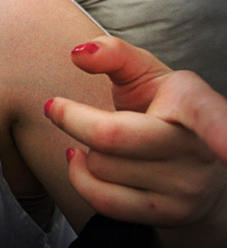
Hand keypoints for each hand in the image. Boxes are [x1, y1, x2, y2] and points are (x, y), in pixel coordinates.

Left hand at [45, 36, 226, 243]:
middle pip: (111, 136)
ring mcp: (186, 187)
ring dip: (83, 150)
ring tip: (97, 140)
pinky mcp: (168, 214)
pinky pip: (102, 200)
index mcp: (194, 104)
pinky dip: (80, 177)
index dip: (222, 131)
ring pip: (101, 166)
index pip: (206, 115)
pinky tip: (85, 161)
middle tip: (57, 107)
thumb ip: (113, 53)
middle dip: (72, 118)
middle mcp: (197, 149)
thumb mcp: (142, 71)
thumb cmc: (161, 107)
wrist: (188, 161)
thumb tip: (79, 53)